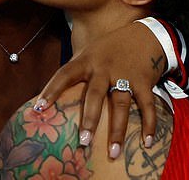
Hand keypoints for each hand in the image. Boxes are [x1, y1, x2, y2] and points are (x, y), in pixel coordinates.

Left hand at [33, 22, 165, 157]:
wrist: (143, 35)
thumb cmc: (109, 48)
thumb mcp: (88, 52)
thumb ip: (75, 71)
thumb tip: (51, 94)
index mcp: (86, 61)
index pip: (64, 75)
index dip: (51, 90)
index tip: (39, 109)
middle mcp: (103, 68)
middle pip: (94, 95)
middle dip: (89, 119)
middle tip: (83, 142)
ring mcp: (124, 75)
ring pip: (120, 104)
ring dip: (118, 130)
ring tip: (113, 152)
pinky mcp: (144, 81)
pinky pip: (147, 105)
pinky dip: (149, 124)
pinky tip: (147, 143)